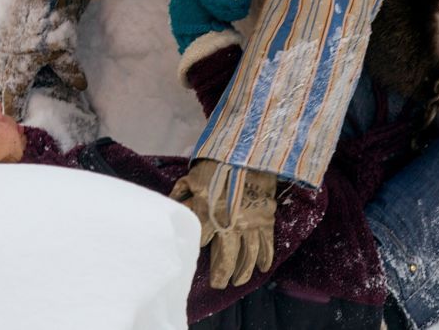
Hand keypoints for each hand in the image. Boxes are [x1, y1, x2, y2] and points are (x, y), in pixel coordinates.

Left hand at [170, 160, 276, 288]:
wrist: (248, 153)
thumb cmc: (217, 164)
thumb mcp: (193, 178)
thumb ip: (182, 195)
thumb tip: (171, 206)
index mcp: (209, 216)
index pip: (199, 241)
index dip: (196, 249)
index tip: (192, 257)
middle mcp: (230, 225)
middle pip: (227, 259)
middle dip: (222, 275)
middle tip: (220, 284)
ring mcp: (251, 224)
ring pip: (249, 256)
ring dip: (244, 271)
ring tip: (239, 281)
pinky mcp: (266, 219)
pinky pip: (267, 244)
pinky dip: (266, 258)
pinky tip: (263, 268)